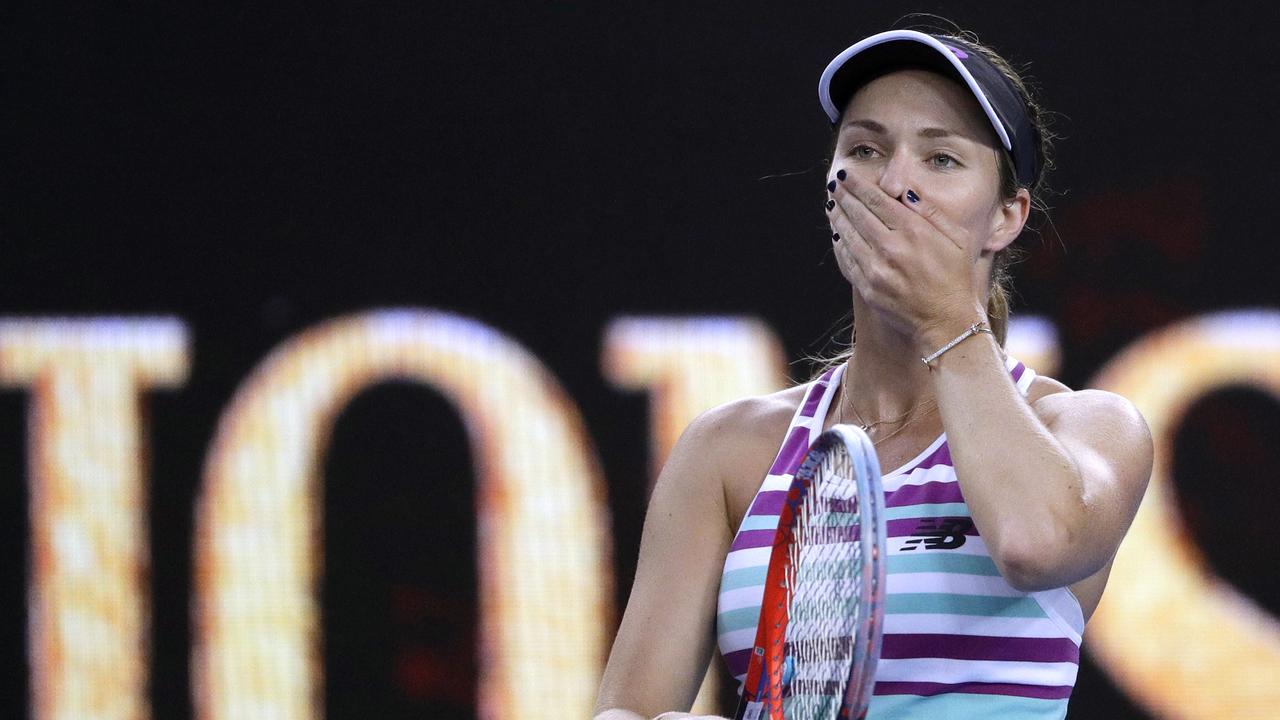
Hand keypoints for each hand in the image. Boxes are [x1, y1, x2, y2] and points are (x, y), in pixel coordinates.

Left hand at [825, 169, 985, 348]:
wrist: (947, 321)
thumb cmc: (956, 277)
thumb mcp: (957, 238)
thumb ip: (931, 212)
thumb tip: (905, 191)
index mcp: (914, 231)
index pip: (877, 201)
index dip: (858, 186)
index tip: (846, 175)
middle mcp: (892, 248)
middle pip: (858, 215)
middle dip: (843, 197)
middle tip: (834, 185)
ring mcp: (877, 270)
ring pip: (848, 236)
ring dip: (837, 218)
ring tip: (832, 205)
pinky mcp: (868, 288)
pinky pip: (846, 261)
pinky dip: (839, 245)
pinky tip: (837, 235)